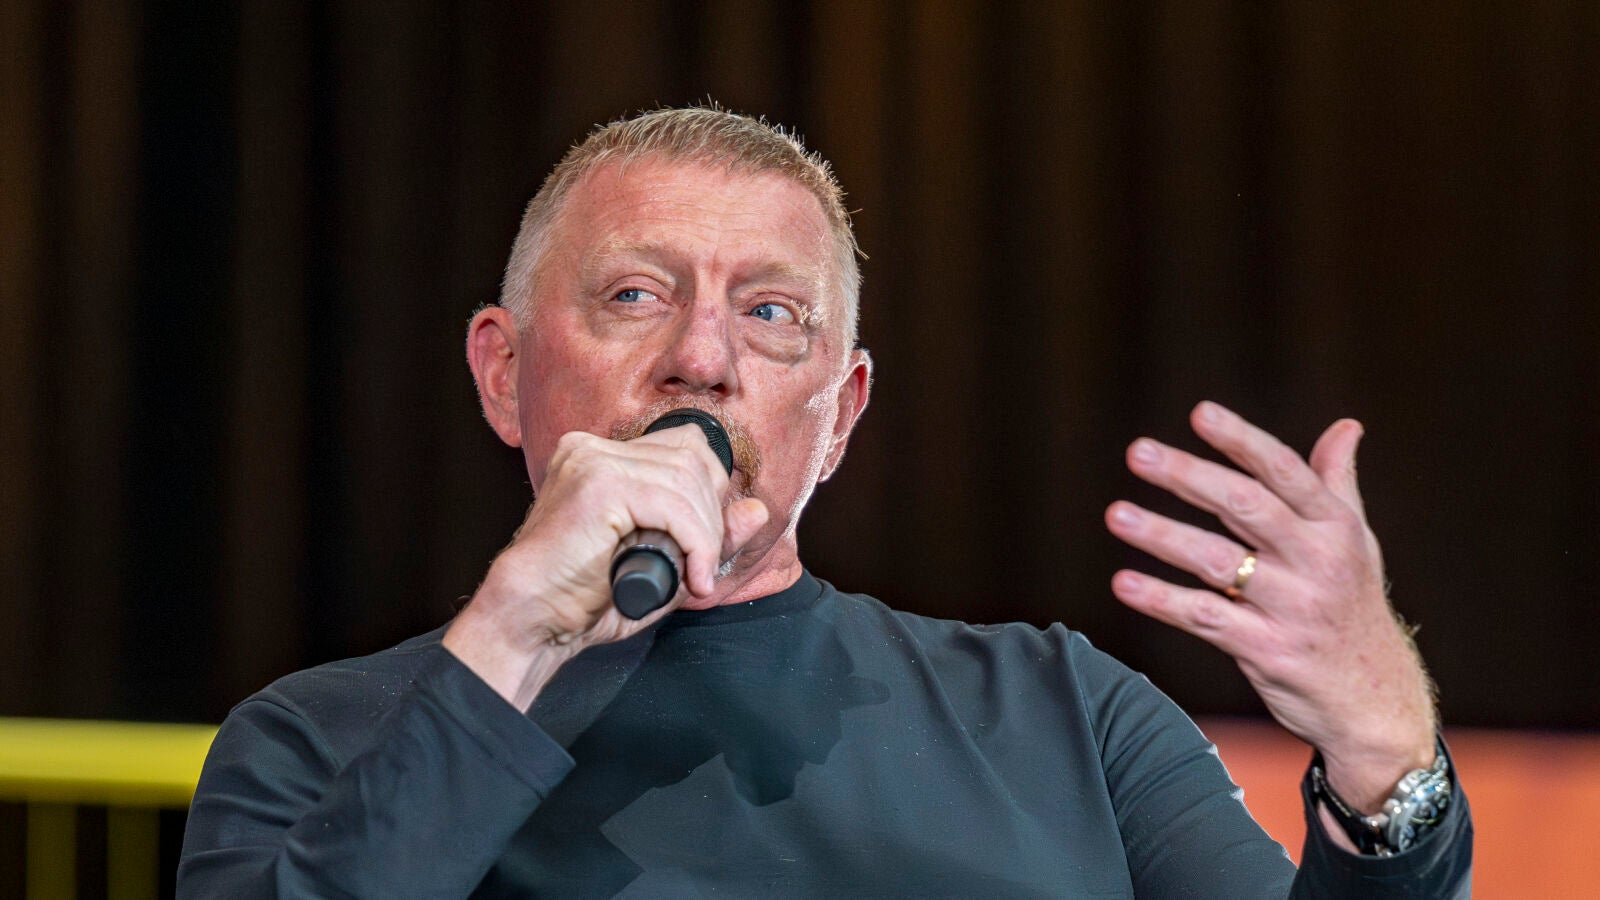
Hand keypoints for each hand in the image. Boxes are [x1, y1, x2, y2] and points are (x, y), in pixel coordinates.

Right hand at [444, 423, 768, 710]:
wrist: (530, 623)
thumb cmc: (584, 600)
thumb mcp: (662, 565)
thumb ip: (707, 536)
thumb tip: (758, 510)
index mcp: (601, 457)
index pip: (685, 449)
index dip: (711, 494)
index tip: (707, 545)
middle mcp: (593, 449)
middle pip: (692, 460)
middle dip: (713, 517)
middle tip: (702, 568)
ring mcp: (592, 461)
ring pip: (687, 482)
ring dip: (706, 536)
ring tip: (695, 578)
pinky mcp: (598, 485)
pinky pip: (673, 506)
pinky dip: (696, 543)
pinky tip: (691, 578)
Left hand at [1104, 401, 1435, 814]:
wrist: (1375, 702)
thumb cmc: (1353, 608)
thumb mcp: (1358, 544)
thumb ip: (1337, 484)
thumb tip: (1346, 426)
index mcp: (1336, 528)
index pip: (1285, 473)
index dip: (1242, 441)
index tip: (1200, 413)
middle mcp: (1318, 562)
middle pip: (1245, 507)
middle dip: (1188, 476)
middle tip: (1138, 452)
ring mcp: (1293, 608)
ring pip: (1218, 562)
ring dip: (1163, 536)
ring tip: (1117, 514)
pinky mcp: (1267, 650)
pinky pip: (1205, 618)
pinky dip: (1162, 600)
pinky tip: (1124, 583)